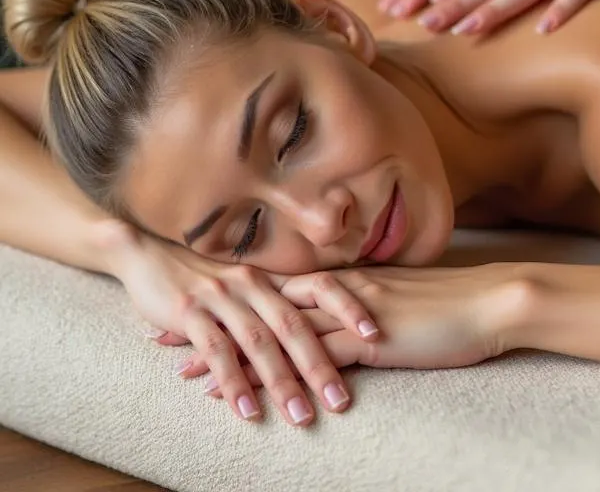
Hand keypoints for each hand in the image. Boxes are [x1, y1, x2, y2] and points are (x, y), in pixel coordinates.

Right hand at [110, 227, 379, 425]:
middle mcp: (253, 284)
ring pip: (260, 342)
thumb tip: (317, 326)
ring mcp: (222, 297)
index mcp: (272, 277)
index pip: (323, 285)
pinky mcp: (189, 312)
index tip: (378, 334)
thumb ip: (276, 303)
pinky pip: (216, 351)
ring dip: (282, 383)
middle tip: (342, 400)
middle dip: (320, 365)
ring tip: (302, 417)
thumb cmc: (203, 277)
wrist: (146, 255)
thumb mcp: (247, 286)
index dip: (351, 306)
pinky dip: (234, 383)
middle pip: (295, 324)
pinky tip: (247, 411)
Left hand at [197, 264, 525, 394]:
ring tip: (183, 369)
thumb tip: (356, 318)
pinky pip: (306, 359)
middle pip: (264, 303)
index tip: (203, 304)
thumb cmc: (457, 302)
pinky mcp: (366, 339)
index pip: (283, 287)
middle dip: (216, 319)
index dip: (240, 296)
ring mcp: (351, 313)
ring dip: (229, 351)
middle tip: (167, 330)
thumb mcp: (408, 298)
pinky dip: (270, 374)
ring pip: (275, 331)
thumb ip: (376, 304)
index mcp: (351, 279)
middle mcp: (342, 289)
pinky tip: (242, 392)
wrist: (491, 302)